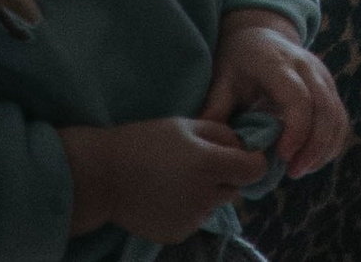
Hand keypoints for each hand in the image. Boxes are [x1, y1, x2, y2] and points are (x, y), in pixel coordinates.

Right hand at [59, 114, 258, 237]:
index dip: (253, 160)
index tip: (243, 154)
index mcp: (209, 165)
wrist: (105, 177)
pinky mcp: (178, 234)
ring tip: (179, 179)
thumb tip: (245, 146)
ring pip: (215, 204)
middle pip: (235, 188)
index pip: (254, 170)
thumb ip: (221, 134)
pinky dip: (189, 208)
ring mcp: (191, 220)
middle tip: (200, 162)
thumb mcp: (186, 125)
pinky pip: (196, 219)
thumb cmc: (145, 141)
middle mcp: (204, 197)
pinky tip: (167, 196)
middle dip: (226, 176)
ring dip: (207, 193)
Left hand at [203, 8, 349, 179]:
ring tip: (300, 169)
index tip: (282, 156)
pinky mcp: (329, 86)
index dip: (296, 130)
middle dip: (314, 146)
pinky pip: (340, 117)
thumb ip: (215, 111)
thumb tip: (211, 149)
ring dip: (324, 147)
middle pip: (324, 108)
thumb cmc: (238, 61)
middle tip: (293, 172)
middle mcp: (306, 65)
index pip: (298, 97)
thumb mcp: (221, 79)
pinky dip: (331, 142)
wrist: (261, 34)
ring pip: (336, 114)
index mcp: (277, 63)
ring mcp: (322, 74)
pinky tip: (312, 160)